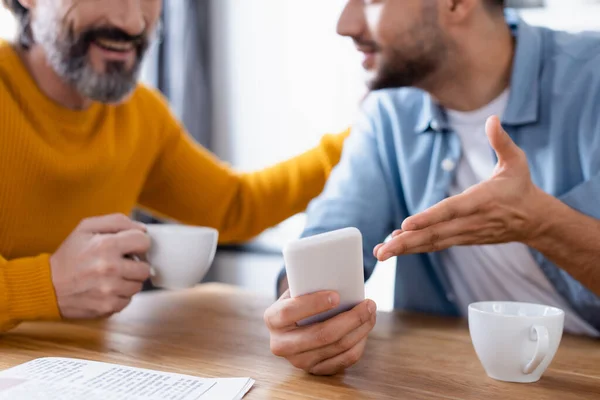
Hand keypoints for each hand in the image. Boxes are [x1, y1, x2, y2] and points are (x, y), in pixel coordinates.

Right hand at [50, 214, 151, 318]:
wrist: (48, 286)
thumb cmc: (70, 255)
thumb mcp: (86, 228)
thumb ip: (117, 222)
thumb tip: (142, 229)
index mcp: (106, 245)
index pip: (144, 242)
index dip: (137, 243)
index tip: (129, 247)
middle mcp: (110, 268)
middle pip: (145, 268)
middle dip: (135, 265)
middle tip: (120, 263)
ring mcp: (110, 290)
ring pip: (138, 286)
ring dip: (128, 281)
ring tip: (111, 276)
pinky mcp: (108, 307)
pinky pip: (128, 300)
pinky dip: (120, 295)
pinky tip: (106, 289)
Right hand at [264, 290, 376, 375]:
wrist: (293, 325)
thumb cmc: (299, 300)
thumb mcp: (295, 290)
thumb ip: (307, 284)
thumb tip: (334, 275)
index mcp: (272, 319)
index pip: (289, 312)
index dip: (313, 304)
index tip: (336, 296)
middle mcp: (281, 345)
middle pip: (321, 335)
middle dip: (350, 319)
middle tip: (368, 304)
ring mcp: (299, 361)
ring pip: (337, 347)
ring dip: (360, 329)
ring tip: (371, 312)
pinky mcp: (316, 371)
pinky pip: (345, 360)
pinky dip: (360, 343)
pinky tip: (366, 328)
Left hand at [374, 116, 548, 260]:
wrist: (534, 220)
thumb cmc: (520, 187)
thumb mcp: (517, 161)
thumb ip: (502, 141)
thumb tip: (492, 119)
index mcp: (482, 200)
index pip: (451, 210)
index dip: (428, 218)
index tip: (406, 225)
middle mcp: (471, 221)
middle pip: (435, 233)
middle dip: (407, 242)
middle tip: (383, 250)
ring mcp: (465, 233)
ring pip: (432, 242)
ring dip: (406, 248)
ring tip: (382, 253)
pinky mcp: (462, 239)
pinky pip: (436, 244)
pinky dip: (416, 246)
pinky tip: (397, 246)